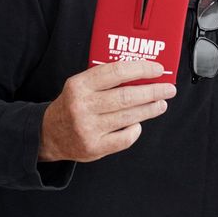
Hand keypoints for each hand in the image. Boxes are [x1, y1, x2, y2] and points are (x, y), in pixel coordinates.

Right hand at [40, 60, 175, 162]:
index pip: (116, 72)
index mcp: (79, 85)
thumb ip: (105, 79)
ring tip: (160, 104)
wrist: (49, 134)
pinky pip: (124, 138)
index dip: (141, 69)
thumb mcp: (80, 85)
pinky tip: (138, 123)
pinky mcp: (94, 147)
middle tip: (168, 89)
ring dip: (150, 109)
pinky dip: (135, 130)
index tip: (157, 69)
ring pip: (129, 116)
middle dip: (153, 91)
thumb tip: (142, 74)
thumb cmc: (72, 105)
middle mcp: (83, 106)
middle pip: (127, 96)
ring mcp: (88, 128)